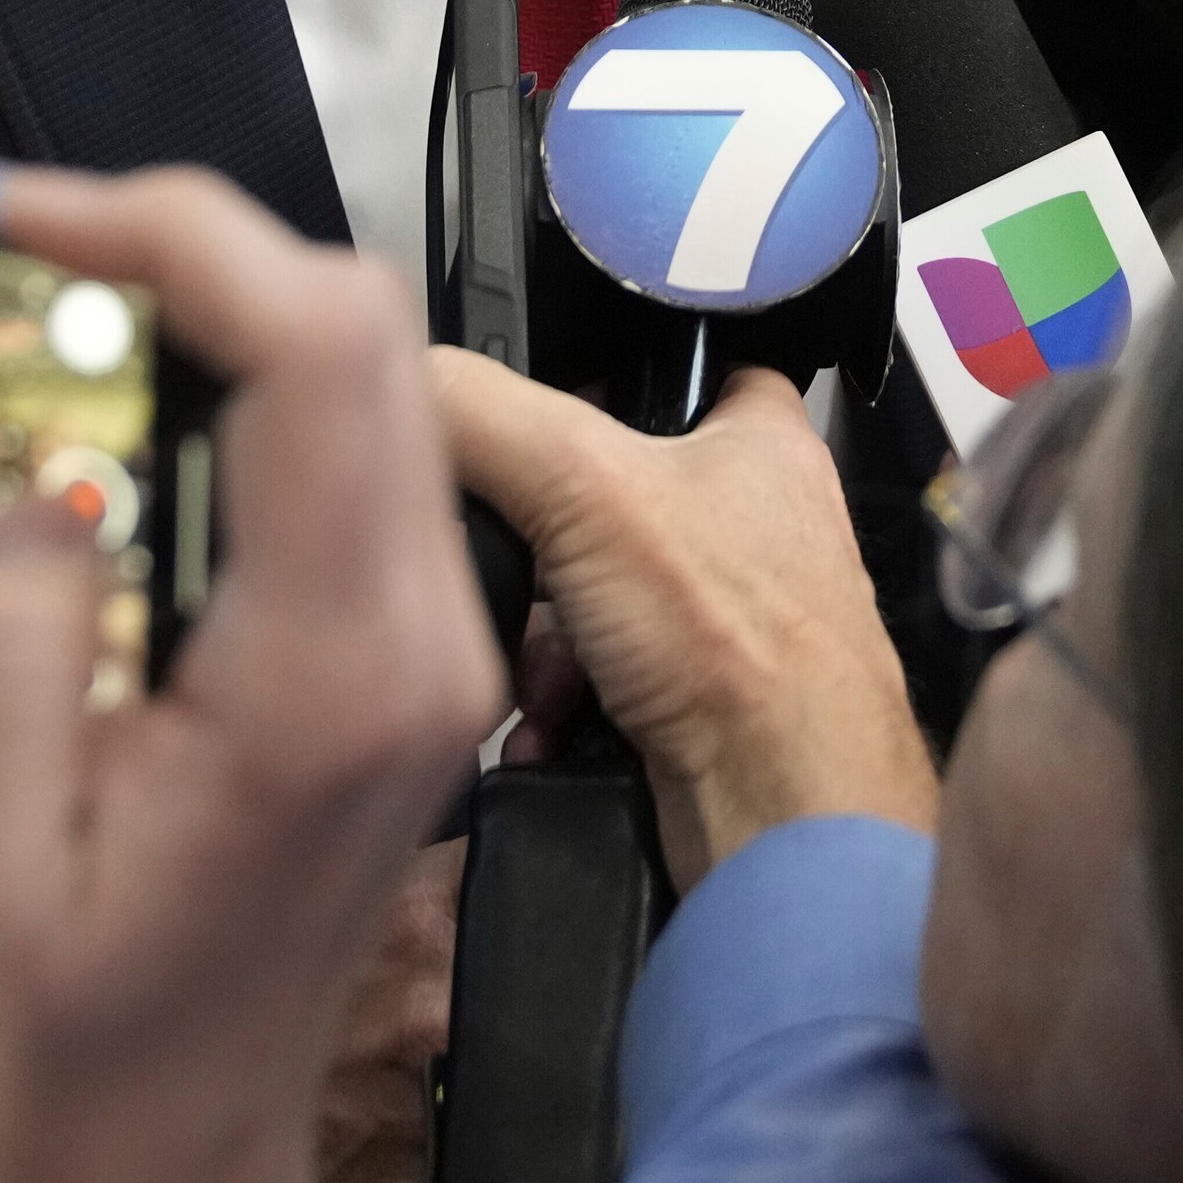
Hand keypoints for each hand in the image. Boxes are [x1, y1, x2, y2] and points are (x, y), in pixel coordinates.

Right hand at [0, 166, 505, 1182]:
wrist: (161, 1156)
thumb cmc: (73, 1061)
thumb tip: (42, 487)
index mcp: (330, 679)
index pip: (321, 350)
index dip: (180, 232)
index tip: (34, 211)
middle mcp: (417, 645)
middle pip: (364, 329)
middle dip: (185, 245)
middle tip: (19, 245)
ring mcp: (429, 642)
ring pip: (365, 369)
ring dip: (212, 302)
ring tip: (49, 304)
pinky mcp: (403, 646)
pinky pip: (350, 443)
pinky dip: (236, 377)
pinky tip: (117, 399)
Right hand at [426, 352, 933, 893]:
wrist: (780, 816)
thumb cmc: (745, 645)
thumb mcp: (582, 486)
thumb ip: (483, 414)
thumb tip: (402, 380)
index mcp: (759, 441)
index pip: (676, 366)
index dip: (599, 378)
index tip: (535, 411)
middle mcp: (749, 525)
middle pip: (598, 501)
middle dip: (539, 550)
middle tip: (528, 570)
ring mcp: (723, 620)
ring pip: (584, 601)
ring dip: (539, 643)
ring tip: (546, 670)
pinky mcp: (694, 700)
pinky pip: (592, 683)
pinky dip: (558, 706)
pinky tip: (553, 726)